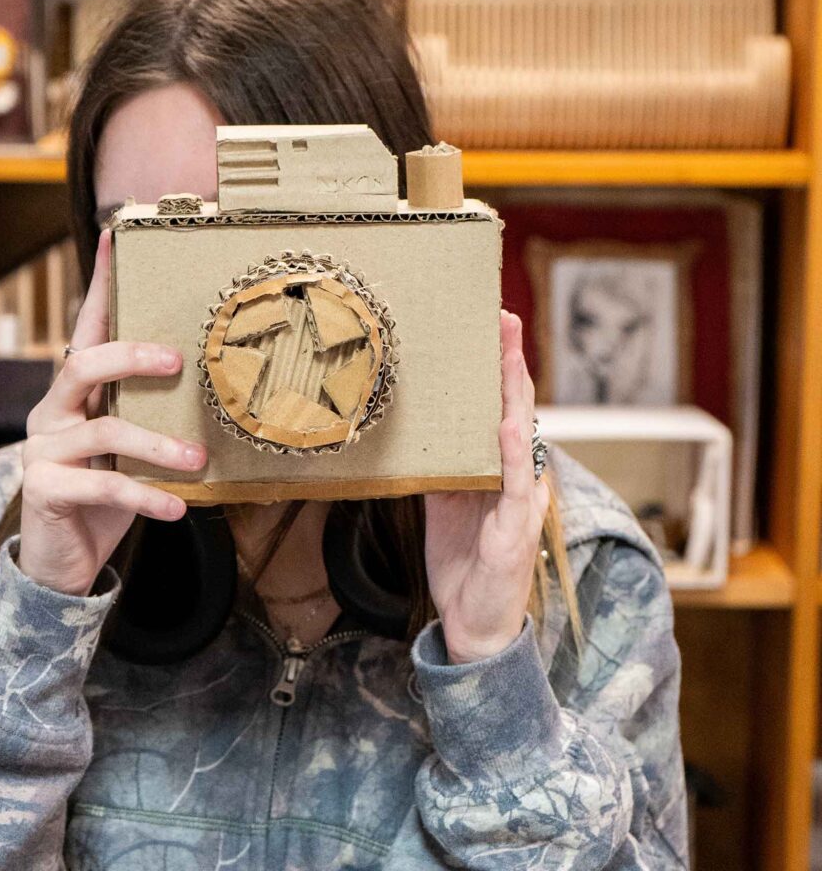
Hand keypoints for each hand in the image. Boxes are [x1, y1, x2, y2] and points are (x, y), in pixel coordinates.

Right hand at [18, 228, 206, 595]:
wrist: (63, 558)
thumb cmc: (106, 493)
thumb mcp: (129, 449)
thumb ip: (151, 417)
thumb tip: (215, 389)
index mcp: (74, 394)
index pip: (86, 329)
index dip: (99, 284)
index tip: (115, 236)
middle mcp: (50, 411)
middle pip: (83, 363)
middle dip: (133, 356)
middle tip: (178, 362)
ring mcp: (42, 449)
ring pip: (103, 429)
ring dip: (158, 445)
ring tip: (198, 460)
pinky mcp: (43, 489)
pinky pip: (102, 485)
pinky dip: (146, 496)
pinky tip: (176, 508)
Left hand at [423, 311, 549, 662]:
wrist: (473, 625)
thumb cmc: (464, 564)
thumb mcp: (444, 506)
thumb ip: (441, 468)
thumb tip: (418, 434)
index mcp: (497, 469)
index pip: (500, 408)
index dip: (495, 368)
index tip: (486, 327)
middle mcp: (515, 478)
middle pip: (516, 408)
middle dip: (508, 361)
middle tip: (502, 316)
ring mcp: (520, 501)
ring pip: (522, 434)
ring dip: (515, 391)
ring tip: (508, 351)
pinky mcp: (516, 529)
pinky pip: (515, 483)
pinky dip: (514, 451)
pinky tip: (510, 423)